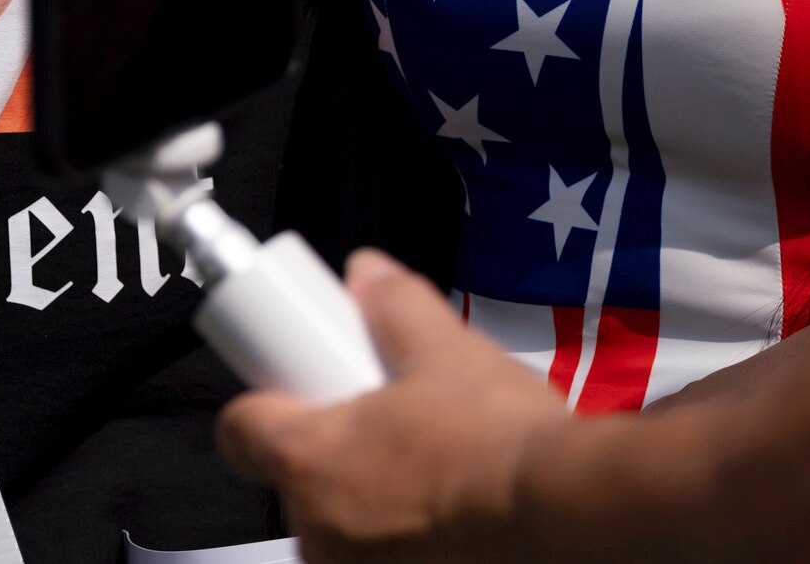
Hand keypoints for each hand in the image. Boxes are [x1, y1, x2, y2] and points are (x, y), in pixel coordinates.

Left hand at [217, 251, 570, 562]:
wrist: (570, 512)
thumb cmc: (499, 438)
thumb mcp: (444, 348)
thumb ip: (394, 304)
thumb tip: (367, 273)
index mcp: (308, 460)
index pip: (239, 430)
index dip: (264, 400)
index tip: (294, 383)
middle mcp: (318, 529)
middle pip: (297, 475)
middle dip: (334, 448)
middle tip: (387, 420)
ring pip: (341, 522)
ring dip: (370, 496)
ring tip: (433, 464)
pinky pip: (382, 555)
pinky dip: (404, 536)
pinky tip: (451, 511)